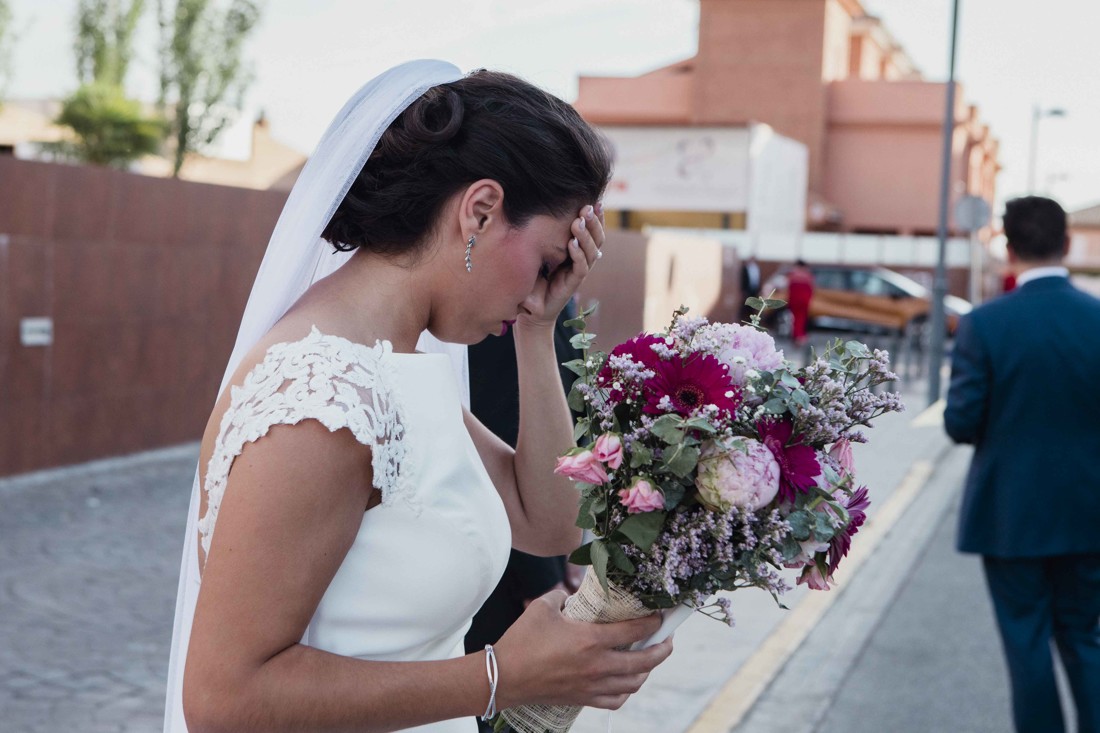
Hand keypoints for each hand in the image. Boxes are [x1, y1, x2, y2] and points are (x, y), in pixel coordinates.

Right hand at [493, 587, 673, 710]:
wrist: (504, 677)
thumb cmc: (521, 641)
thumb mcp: (542, 607)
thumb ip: (561, 595)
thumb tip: (570, 593)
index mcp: (591, 640)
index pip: (634, 631)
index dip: (653, 622)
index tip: (661, 615)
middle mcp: (597, 665)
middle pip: (644, 661)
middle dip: (662, 649)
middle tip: (668, 638)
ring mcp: (592, 685)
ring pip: (634, 684)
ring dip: (647, 671)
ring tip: (650, 658)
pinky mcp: (583, 698)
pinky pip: (615, 700)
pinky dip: (626, 691)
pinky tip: (627, 683)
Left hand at [518, 203, 604, 328]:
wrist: (531, 308)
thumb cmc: (534, 278)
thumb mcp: (536, 254)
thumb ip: (541, 236)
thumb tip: (534, 206)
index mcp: (576, 250)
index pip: (592, 231)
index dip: (595, 217)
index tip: (593, 200)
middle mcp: (581, 259)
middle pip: (597, 238)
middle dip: (593, 222)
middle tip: (587, 207)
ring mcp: (578, 272)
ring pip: (592, 251)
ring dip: (586, 235)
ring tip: (579, 222)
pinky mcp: (573, 284)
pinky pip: (581, 268)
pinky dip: (578, 255)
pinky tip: (572, 243)